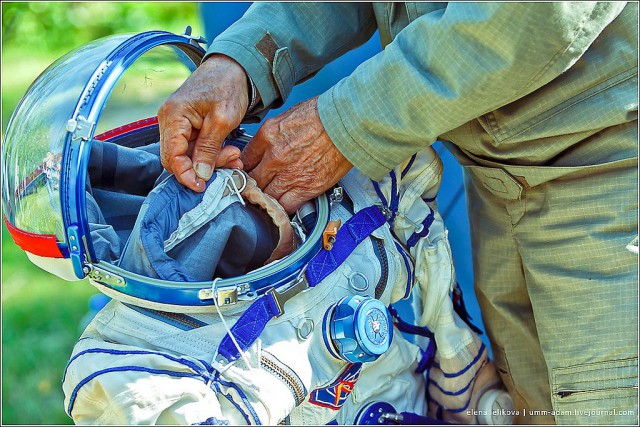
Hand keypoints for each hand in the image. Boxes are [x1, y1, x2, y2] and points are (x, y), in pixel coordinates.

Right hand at [158, 54, 246, 191]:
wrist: (234, 67)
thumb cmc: (228, 86)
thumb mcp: (223, 120)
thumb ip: (210, 149)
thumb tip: (200, 175)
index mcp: (173, 116)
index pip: (171, 156)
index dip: (185, 175)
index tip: (202, 186)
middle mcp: (169, 120)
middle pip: (176, 159)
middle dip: (202, 167)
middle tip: (231, 163)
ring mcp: (176, 123)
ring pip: (186, 155)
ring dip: (210, 161)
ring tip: (234, 155)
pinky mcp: (187, 126)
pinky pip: (194, 148)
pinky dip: (211, 153)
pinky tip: (229, 152)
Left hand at [241, 96, 352, 213]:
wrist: (348, 123)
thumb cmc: (323, 115)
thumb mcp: (287, 116)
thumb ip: (271, 134)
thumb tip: (263, 147)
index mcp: (268, 136)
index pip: (244, 159)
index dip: (244, 168)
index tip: (246, 172)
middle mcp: (275, 157)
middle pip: (251, 181)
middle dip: (251, 185)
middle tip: (254, 188)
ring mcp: (290, 175)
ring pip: (265, 196)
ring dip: (265, 198)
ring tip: (268, 199)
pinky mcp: (307, 188)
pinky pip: (286, 206)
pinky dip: (282, 208)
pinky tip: (282, 205)